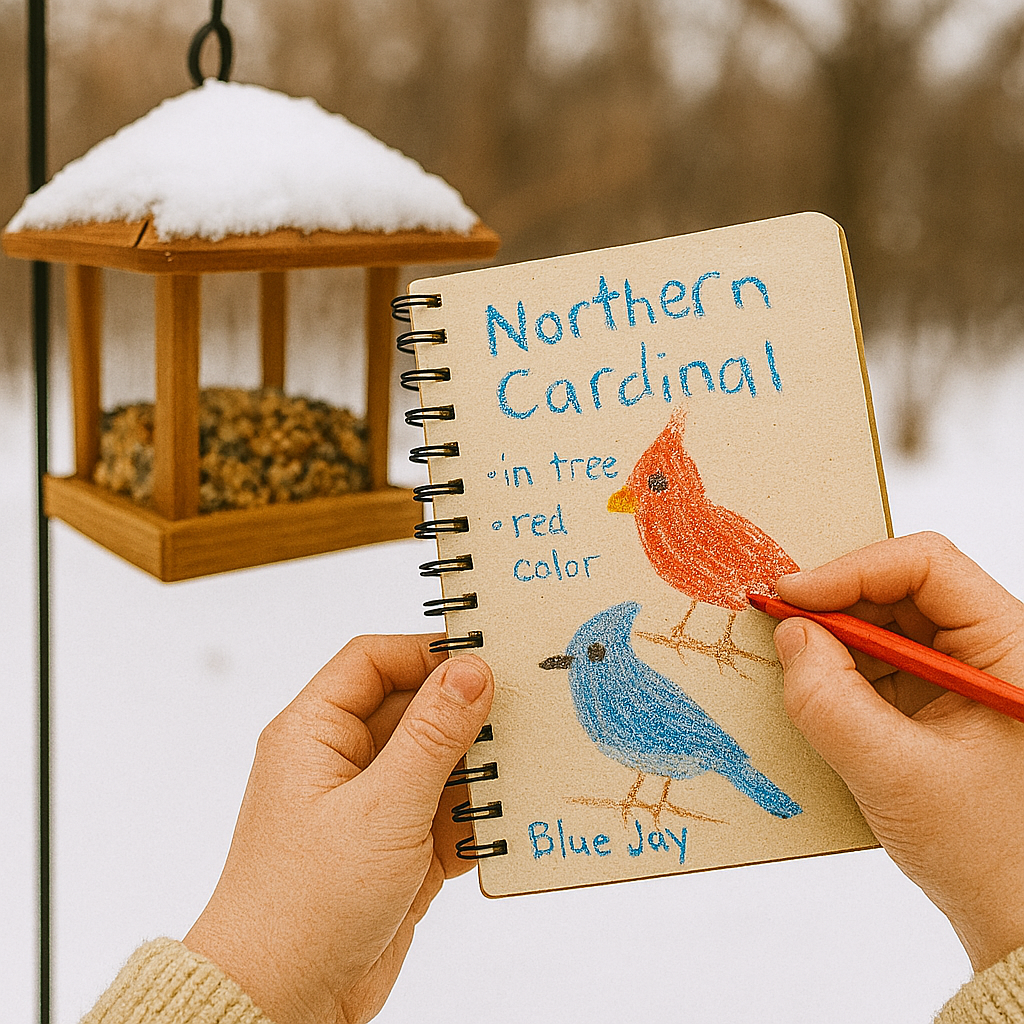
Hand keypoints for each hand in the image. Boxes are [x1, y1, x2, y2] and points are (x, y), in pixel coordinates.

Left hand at [182, 635, 493, 1023]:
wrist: (283, 1002)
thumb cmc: (304, 903)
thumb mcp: (382, 807)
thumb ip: (433, 735)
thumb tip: (471, 671)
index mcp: (315, 733)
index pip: (373, 662)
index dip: (426, 654)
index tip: (484, 660)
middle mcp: (340, 761)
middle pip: (412, 709)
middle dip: (464, 714)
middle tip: (520, 713)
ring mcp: (369, 806)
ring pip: (434, 762)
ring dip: (475, 769)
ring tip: (520, 769)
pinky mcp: (394, 849)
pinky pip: (443, 812)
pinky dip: (474, 816)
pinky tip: (503, 822)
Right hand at [774, 532, 1023, 971]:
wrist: (1015, 918)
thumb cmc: (988, 854)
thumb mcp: (896, 775)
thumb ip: (832, 701)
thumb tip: (790, 635)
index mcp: (1009, 649)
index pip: (926, 566)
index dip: (852, 570)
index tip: (792, 597)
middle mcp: (990, 650)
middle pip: (901, 588)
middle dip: (835, 604)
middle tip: (777, 626)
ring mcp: (964, 675)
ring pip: (886, 623)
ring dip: (834, 640)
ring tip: (794, 668)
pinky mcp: (939, 701)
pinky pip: (880, 663)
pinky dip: (841, 672)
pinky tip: (816, 695)